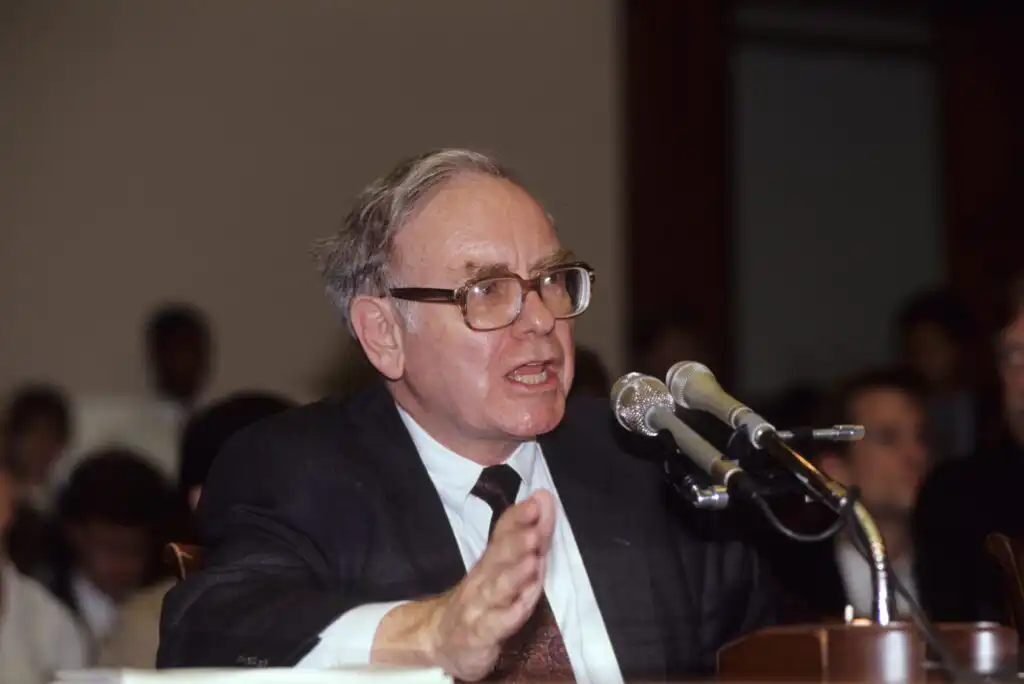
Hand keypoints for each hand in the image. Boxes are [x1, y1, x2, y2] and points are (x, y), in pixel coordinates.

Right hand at [427, 490, 556, 680]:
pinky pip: (493, 625)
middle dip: (516, 543)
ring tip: (531, 562)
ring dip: (514, 575)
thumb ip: (529, 536)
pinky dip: (507, 616)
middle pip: (497, 558)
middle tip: (534, 531)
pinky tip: (521, 608)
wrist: (439, 637)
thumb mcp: (504, 568)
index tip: (537, 502)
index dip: (518, 518)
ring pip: (496, 589)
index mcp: (491, 560)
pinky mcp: (478, 635)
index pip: (502, 533)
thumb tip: (543, 499)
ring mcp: (478, 607)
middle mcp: (482, 579)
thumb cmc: (481, 598)